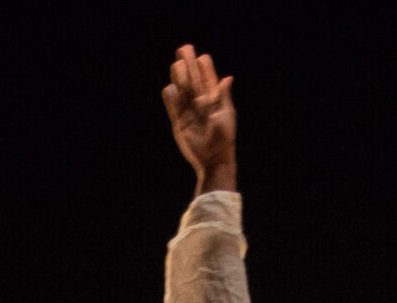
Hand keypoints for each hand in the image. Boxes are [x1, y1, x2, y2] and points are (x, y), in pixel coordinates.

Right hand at [162, 44, 236, 189]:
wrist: (214, 160)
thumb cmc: (224, 138)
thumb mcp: (225, 115)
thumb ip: (222, 96)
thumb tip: (227, 78)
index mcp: (214, 100)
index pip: (208, 80)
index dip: (205, 68)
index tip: (202, 56)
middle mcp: (200, 104)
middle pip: (192, 81)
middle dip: (189, 65)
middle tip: (184, 48)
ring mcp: (189, 113)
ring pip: (182, 91)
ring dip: (179, 77)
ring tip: (177, 63)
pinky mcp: (179, 123)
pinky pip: (173, 107)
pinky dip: (170, 98)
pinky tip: (169, 87)